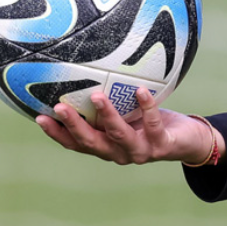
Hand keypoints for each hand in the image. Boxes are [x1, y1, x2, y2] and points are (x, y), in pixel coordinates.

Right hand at [36, 87, 220, 165]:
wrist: (187, 141)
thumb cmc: (150, 123)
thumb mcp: (126, 114)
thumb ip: (108, 104)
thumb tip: (86, 73)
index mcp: (105, 146)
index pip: (75, 143)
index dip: (57, 133)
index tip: (39, 117)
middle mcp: (117, 153)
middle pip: (90, 142)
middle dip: (73, 125)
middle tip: (58, 107)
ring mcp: (139, 151)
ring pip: (118, 134)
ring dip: (106, 115)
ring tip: (97, 95)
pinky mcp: (160, 145)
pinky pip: (152, 123)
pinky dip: (146, 106)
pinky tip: (142, 90)